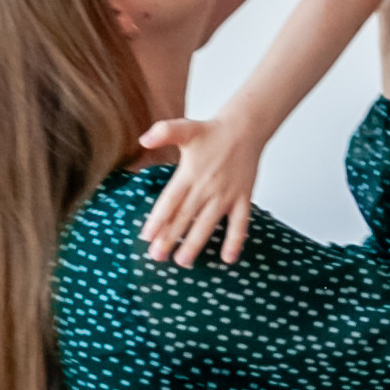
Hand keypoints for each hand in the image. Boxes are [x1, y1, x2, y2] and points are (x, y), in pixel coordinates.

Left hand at [137, 112, 263, 265]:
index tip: (147, 237)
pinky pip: (239, 223)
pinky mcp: (242, 198)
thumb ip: (164, 132)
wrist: (245, 129)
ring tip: (182, 261)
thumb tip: (143, 140)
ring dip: (195, 244)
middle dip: (170, 238)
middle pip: (185, 217)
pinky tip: (228, 259)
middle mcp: (206, 187)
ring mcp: (226, 195)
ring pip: (208, 224)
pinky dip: (235, 240)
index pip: (170, 201)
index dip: (158, 219)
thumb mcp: (185, 128)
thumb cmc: (212, 132)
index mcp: (190, 174)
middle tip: (157, 257)